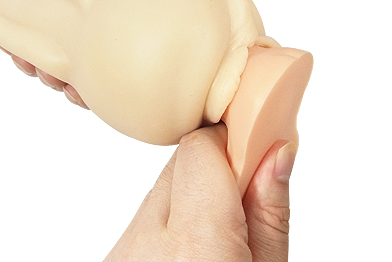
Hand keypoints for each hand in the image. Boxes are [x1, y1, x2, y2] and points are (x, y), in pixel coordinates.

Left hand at [104, 123, 295, 261]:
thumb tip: (277, 151)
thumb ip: (270, 214)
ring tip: (215, 233)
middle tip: (243, 193)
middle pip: (180, 162)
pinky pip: (146, 214)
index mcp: (195, 247)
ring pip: (162, 186)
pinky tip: (189, 248)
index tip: (253, 146)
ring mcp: (122, 251)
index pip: (202, 147)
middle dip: (215, 167)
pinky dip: (171, 218)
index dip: (231, 141)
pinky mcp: (114, 255)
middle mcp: (145, 244)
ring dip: (192, 193)